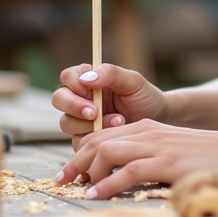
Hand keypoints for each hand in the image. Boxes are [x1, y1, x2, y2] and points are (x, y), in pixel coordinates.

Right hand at [52, 63, 168, 148]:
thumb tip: (87, 77)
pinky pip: (78, 143)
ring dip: (89, 125)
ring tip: (118, 121)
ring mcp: (81, 121)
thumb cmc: (145, 98)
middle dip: (74, 106)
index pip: (68, 77)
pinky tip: (114, 135)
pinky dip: (95, 141)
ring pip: (66, 123)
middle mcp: (81, 100)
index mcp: (89, 81)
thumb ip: (111, 74)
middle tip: (94, 112)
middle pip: (59, 99)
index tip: (89, 90)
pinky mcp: (86, 141)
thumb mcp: (133, 81)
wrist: (158, 122)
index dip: (74, 83)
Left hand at [54, 120, 217, 198]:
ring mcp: (156, 146)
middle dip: (75, 161)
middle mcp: (147, 132)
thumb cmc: (204, 155)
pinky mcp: (165, 163)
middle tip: (61, 180)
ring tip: (75, 188)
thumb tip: (122, 173)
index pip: (102, 135)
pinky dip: (107, 184)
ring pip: (107, 152)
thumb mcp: (169, 149)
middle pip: (98, 141)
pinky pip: (127, 172)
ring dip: (86, 171)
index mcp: (146, 127)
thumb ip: (146, 154)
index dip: (81, 152)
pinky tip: (97, 194)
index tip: (69, 171)